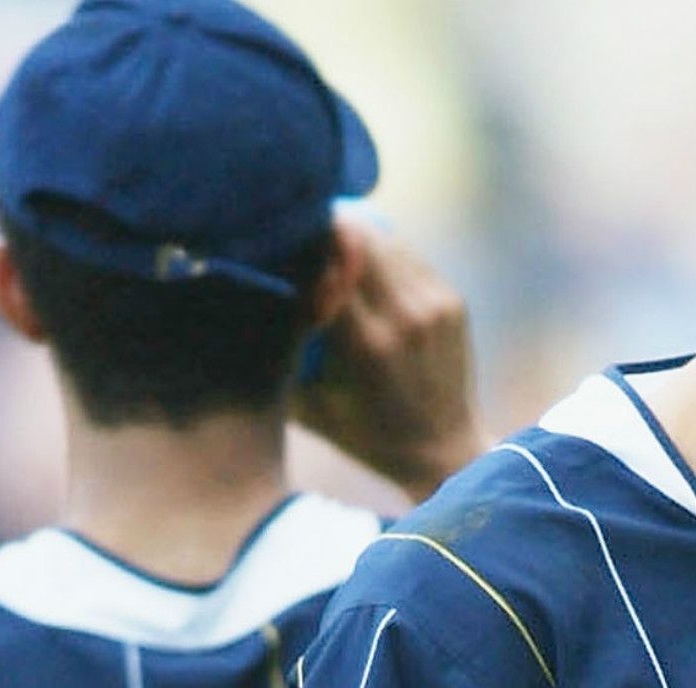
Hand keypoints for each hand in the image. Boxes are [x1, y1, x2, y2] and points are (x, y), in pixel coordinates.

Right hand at [290, 218, 488, 500]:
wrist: (442, 451)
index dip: (303, 243)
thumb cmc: (364, 435)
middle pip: (359, 239)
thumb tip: (241, 307)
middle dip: (328, 229)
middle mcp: (403, 316)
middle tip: (303, 231)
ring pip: (387, 242)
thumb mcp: (309, 406)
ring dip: (357, 237)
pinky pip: (411, 259)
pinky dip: (385, 255)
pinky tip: (365, 265)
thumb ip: (280, 357)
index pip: (329, 262)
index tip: (280, 239)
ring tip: (331, 244)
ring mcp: (434, 306)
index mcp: (363, 343)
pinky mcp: (453, 302)